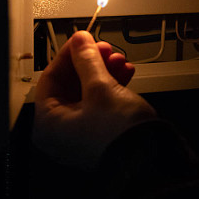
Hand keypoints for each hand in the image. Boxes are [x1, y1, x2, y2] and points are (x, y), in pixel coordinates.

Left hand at [33, 31, 156, 169]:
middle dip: (91, 63)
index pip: (50, 78)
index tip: (82, 40)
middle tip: (104, 48)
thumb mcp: (100, 87)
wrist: (149, 159)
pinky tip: (126, 73)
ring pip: (88, 92)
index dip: (68, 55)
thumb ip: (88, 60)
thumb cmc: (118, 134)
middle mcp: (61, 131)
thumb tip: (80, 41)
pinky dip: (112, 86)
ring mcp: (82, 133)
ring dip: (104, 72)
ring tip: (120, 60)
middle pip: (70, 84)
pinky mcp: (101, 133)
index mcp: (48, 124)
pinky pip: (101, 103)